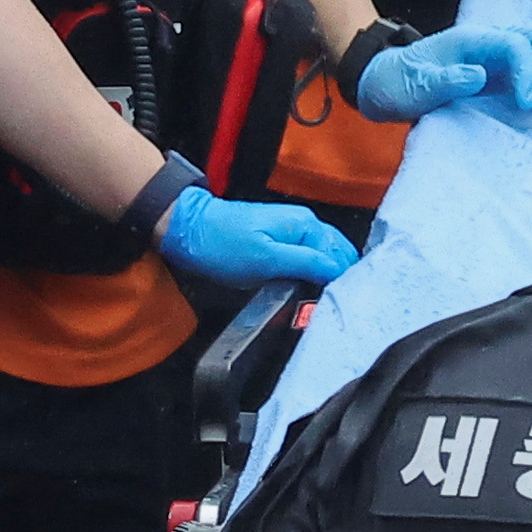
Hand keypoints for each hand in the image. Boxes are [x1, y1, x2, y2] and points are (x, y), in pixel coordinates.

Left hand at [152, 183, 359, 294]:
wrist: (187, 229)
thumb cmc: (222, 244)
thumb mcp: (267, 259)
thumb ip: (307, 263)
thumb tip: (340, 272)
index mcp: (307, 225)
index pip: (343, 257)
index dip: (344, 282)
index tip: (337, 306)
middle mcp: (306, 225)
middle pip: (339, 256)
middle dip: (340, 279)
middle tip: (331, 307)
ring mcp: (293, 232)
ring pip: (324, 260)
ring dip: (324, 280)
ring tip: (319, 302)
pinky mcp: (280, 242)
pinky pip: (307, 260)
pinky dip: (310, 276)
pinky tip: (305, 290)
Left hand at [352, 26, 531, 123]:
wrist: (387, 84)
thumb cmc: (397, 84)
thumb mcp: (413, 86)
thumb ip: (444, 80)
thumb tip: (478, 75)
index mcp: (470, 40)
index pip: (515, 43)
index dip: (528, 70)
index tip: (525, 103)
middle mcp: (489, 42)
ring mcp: (497, 57)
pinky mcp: (502, 74)